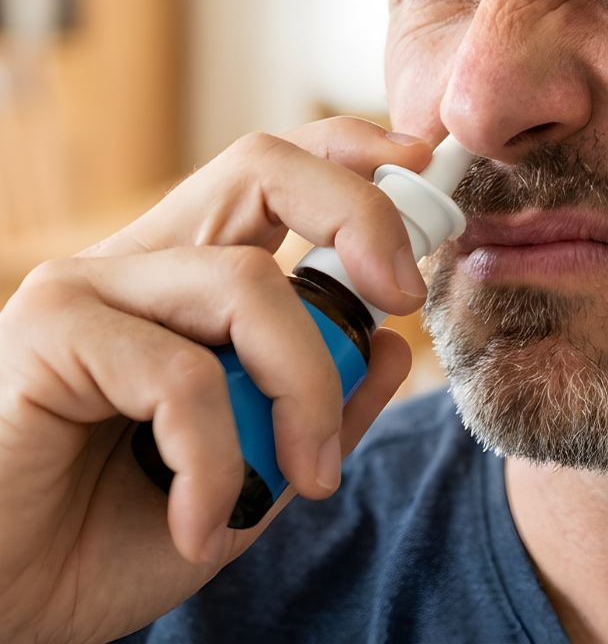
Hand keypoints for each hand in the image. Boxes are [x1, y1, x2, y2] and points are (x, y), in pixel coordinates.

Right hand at [0, 118, 427, 642]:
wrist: (4, 610)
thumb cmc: (111, 535)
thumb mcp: (253, 473)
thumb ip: (320, 408)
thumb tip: (393, 346)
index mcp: (190, 276)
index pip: (276, 172)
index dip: (352, 155)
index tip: (418, 170)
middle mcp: (141, 261)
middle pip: (264, 167)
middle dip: (359, 213)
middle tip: (404, 294)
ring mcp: (87, 287)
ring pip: (246, 284)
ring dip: (304, 387)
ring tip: (307, 476)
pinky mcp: (45, 334)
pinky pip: (180, 375)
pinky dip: (216, 455)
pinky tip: (200, 522)